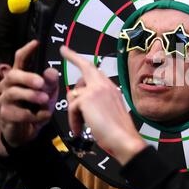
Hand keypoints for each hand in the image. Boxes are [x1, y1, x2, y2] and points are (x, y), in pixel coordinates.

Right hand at [0, 40, 58, 146]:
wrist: (30, 131)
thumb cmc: (38, 107)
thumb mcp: (49, 94)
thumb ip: (51, 83)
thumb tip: (51, 71)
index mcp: (22, 77)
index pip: (20, 60)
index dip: (27, 51)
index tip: (36, 43)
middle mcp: (10, 85)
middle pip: (13, 75)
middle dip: (27, 77)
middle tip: (41, 83)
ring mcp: (6, 100)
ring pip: (13, 93)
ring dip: (30, 96)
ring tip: (45, 99)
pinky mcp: (6, 115)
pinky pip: (17, 113)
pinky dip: (33, 115)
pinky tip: (42, 116)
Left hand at [60, 45, 146, 164]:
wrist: (124, 138)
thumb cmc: (118, 129)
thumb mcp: (109, 110)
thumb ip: (97, 101)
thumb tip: (80, 99)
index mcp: (111, 88)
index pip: (95, 70)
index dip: (81, 60)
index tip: (71, 52)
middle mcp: (104, 85)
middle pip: (86, 67)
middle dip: (73, 57)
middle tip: (64, 50)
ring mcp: (96, 90)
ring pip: (74, 95)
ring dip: (74, 111)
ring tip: (81, 123)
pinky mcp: (87, 99)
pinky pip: (71, 108)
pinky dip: (74, 121)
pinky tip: (80, 129)